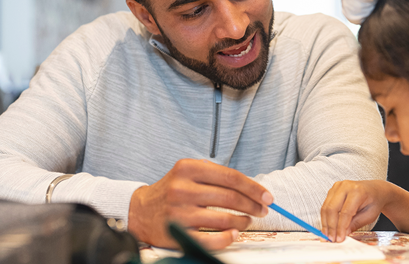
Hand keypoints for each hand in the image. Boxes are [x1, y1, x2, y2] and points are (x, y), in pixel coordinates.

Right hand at [128, 158, 272, 249]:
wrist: (140, 210)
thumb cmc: (172, 190)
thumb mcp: (188, 172)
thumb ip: (215, 175)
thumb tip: (251, 187)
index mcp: (188, 169)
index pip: (230, 177)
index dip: (253, 187)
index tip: (267, 196)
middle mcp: (182, 189)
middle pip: (230, 198)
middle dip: (252, 205)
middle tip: (262, 210)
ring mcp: (179, 212)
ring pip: (223, 219)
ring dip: (242, 221)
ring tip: (247, 220)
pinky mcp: (177, 233)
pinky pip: (210, 239)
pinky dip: (227, 238)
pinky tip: (234, 233)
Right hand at [320, 180, 393, 241]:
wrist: (375, 190)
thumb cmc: (374, 201)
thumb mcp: (370, 215)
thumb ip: (356, 224)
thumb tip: (343, 233)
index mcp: (358, 191)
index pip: (345, 212)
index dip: (340, 227)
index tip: (339, 238)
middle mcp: (346, 186)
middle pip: (332, 208)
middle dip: (330, 226)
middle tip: (331, 238)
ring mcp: (337, 186)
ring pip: (326, 207)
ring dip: (325, 223)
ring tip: (327, 235)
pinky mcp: (333, 189)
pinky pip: (325, 205)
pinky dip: (325, 217)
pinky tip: (328, 226)